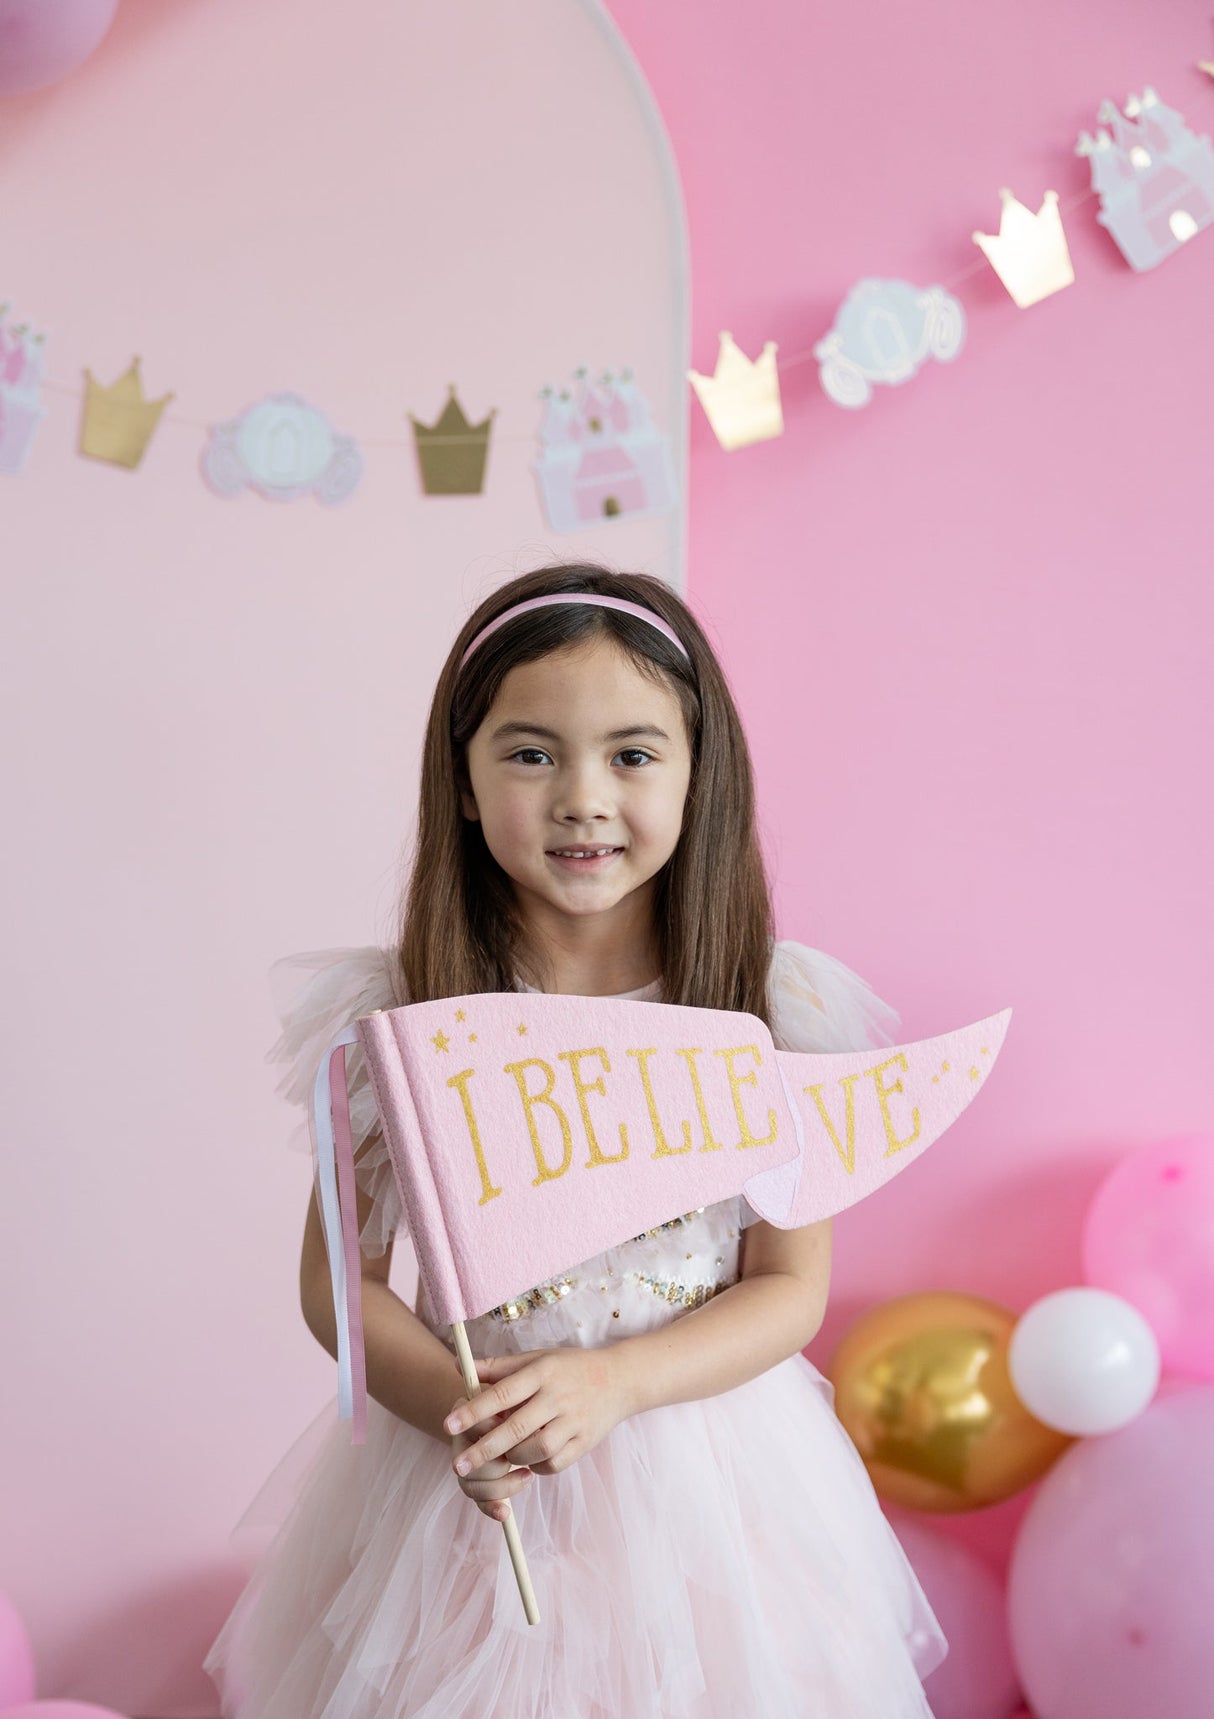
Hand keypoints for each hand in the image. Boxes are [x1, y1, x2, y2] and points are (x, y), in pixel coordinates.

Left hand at [445, 1347, 630, 1480]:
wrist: (620, 1379)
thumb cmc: (569, 1367)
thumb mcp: (537, 1358)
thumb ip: (498, 1367)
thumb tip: (458, 1366)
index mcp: (543, 1372)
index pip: (503, 1392)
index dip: (474, 1411)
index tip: (448, 1425)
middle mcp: (559, 1396)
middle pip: (516, 1427)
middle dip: (484, 1449)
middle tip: (458, 1465)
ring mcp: (575, 1420)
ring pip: (536, 1449)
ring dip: (513, 1457)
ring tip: (503, 1456)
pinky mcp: (585, 1442)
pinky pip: (554, 1462)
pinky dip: (537, 1466)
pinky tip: (529, 1459)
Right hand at [448, 1400, 533, 1522]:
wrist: (509, 1410)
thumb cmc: (515, 1398)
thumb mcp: (513, 1392)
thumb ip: (508, 1396)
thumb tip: (493, 1395)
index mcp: (465, 1413)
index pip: (473, 1423)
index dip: (492, 1427)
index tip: (511, 1423)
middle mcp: (460, 1441)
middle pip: (470, 1460)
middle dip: (498, 1461)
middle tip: (523, 1458)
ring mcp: (465, 1465)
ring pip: (472, 1484)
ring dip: (502, 1485)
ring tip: (528, 1475)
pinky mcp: (475, 1484)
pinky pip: (479, 1501)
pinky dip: (491, 1508)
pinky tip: (505, 1513)